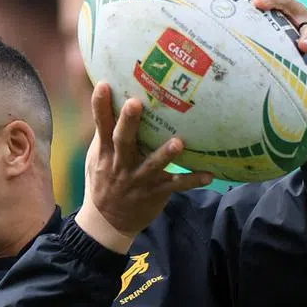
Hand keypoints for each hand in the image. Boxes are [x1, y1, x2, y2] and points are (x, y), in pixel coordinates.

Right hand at [75, 83, 213, 253]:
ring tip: (178, 142)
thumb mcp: (97, 157)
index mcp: (106, 152)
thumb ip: (105, 132)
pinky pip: (176, 186)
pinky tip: (210, 175)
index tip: (103, 84)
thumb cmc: (104, 181)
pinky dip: (193, 181)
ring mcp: (139, 179)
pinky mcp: (155, 193)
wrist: (107, 221)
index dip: (100, 105)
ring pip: (153, 165)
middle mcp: (121, 164)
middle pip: (123, 140)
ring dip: (166, 154)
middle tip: (135, 103)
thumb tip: (113, 99)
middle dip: (129, 122)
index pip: (101, 125)